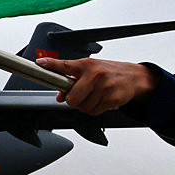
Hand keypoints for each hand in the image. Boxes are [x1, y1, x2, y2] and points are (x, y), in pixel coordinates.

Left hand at [35, 57, 156, 114]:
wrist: (134, 77)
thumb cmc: (109, 72)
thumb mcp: (91, 70)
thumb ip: (74, 80)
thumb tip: (60, 96)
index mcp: (87, 65)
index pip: (65, 65)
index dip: (51, 64)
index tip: (40, 62)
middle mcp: (95, 75)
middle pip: (73, 98)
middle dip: (74, 100)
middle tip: (80, 95)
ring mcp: (104, 87)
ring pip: (83, 108)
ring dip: (85, 106)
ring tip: (93, 96)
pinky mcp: (111, 99)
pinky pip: (94, 112)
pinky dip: (95, 109)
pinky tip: (101, 100)